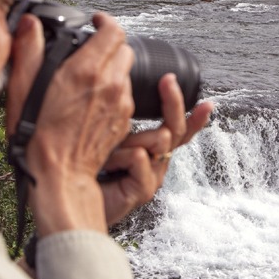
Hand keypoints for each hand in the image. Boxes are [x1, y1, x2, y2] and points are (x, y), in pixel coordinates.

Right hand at [5, 11, 134, 235]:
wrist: (60, 174)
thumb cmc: (39, 137)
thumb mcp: (23, 88)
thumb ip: (28, 51)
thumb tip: (29, 25)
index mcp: (87, 71)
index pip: (114, 30)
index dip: (105, 21)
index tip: (96, 22)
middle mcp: (110, 84)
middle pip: (124, 49)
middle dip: (109, 46)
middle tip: (89, 52)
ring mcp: (121, 103)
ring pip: (126, 72)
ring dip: (111, 70)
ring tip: (88, 81)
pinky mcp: (125, 120)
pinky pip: (126, 95)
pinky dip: (114, 92)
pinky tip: (92, 102)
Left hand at [100, 73, 213, 225]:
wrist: (71, 197)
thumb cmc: (85, 167)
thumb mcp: (108, 134)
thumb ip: (122, 116)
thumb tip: (124, 83)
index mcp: (151, 150)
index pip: (179, 130)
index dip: (195, 118)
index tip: (207, 103)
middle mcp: (156, 163)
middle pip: (176, 130)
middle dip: (174, 102)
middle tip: (168, 81)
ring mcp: (152, 177)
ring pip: (158, 139)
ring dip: (128, 137)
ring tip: (105, 149)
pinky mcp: (144, 189)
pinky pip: (139, 157)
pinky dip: (119, 155)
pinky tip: (104, 165)